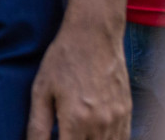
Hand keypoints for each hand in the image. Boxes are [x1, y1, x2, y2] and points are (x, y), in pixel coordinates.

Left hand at [26, 17, 130, 139]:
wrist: (93, 35)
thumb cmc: (63, 59)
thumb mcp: (41, 90)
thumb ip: (38, 126)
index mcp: (76, 120)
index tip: (54, 137)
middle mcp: (101, 124)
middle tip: (64, 133)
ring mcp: (117, 119)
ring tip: (76, 132)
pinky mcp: (127, 112)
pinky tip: (93, 134)